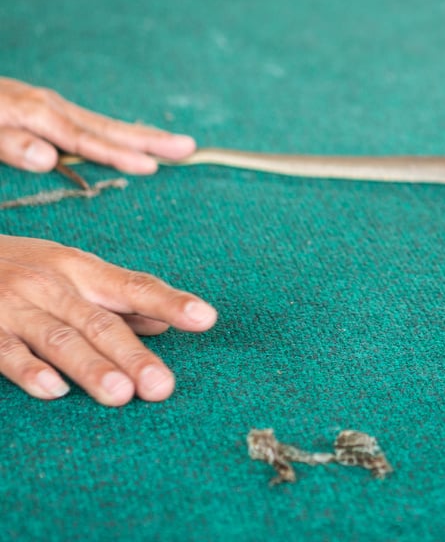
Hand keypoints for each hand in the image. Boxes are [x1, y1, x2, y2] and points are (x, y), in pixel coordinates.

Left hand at [0, 77, 195, 173]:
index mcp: (34, 113)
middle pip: (107, 127)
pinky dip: (117, 132)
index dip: (118, 155)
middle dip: (150, 140)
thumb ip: (8, 144)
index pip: (84, 140)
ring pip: (104, 124)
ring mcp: (48, 105)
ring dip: (141, 136)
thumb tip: (50, 159)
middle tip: (190, 148)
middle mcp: (49, 106)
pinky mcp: (43, 107)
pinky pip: (90, 122)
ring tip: (177, 145)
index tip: (152, 167)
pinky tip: (130, 139)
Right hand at [0, 235, 216, 404]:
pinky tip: (53, 391)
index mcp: (81, 270)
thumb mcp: (70, 272)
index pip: (135, 286)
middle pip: (100, 323)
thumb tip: (165, 323)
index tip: (206, 319)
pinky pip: (5, 352)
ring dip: (91, 367)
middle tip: (161, 387)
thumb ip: (115, 298)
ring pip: (59, 340)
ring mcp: (14, 307)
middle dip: (133, 356)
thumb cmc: (19, 266)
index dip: (171, 302)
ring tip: (120, 395)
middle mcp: (52, 285)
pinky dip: (29, 371)